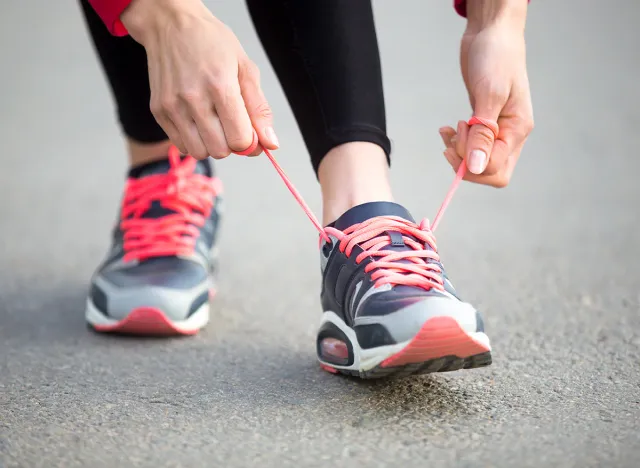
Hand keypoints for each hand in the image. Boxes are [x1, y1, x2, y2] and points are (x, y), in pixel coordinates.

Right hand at [121, 0, 277, 158]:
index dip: (250, 142)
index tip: (249, 132)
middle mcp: (193, 98)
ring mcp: (172, 106)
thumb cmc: (211, 43)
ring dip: (211, 145)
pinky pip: (181, 145)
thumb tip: (271, 143)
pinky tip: (197, 121)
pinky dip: (193, 140)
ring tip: (213, 124)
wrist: (170, 24)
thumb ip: (259, 109)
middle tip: (231, 125)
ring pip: (199, 152)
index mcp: (220, 85)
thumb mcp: (245, 68)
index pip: (240, 139)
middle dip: (231, 144)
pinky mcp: (158, 111)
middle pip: (220, 150)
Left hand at [439, 0, 532, 186]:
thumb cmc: (496, 57)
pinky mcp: (483, 124)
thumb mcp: (489, 94)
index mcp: (518, 130)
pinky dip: (455, 142)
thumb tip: (475, 166)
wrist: (492, 34)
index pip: (495, 169)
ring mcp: (497, 130)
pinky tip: (447, 129)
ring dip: (458, 151)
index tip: (459, 137)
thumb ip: (483, 133)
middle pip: (489, 172)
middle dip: (465, 162)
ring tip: (449, 130)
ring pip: (477, 161)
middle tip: (452, 137)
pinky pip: (470, 146)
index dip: (472, 162)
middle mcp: (510, 134)